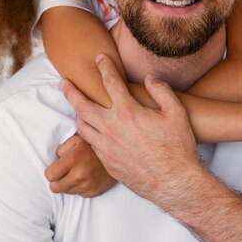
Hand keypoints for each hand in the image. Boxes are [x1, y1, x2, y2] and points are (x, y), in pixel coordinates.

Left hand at [45, 134, 115, 197]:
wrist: (118, 155)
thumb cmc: (94, 146)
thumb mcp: (77, 139)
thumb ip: (63, 148)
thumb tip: (55, 159)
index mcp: (73, 159)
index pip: (50, 175)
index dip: (51, 171)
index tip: (57, 167)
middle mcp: (80, 175)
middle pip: (55, 188)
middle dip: (57, 180)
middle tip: (64, 173)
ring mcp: (87, 185)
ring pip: (66, 191)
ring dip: (68, 184)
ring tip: (78, 173)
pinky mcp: (94, 192)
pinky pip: (78, 194)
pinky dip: (79, 187)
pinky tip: (86, 177)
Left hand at [61, 54, 200, 208]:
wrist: (173, 183)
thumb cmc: (177, 148)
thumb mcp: (176, 113)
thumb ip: (161, 90)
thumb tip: (149, 78)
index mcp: (127, 112)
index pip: (110, 82)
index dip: (104, 67)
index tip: (99, 58)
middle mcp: (112, 128)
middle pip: (82, 104)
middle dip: (71, 91)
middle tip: (63, 82)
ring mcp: (106, 147)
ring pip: (82, 126)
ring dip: (77, 113)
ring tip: (76, 107)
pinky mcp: (107, 162)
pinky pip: (90, 144)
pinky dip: (88, 134)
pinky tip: (91, 131)